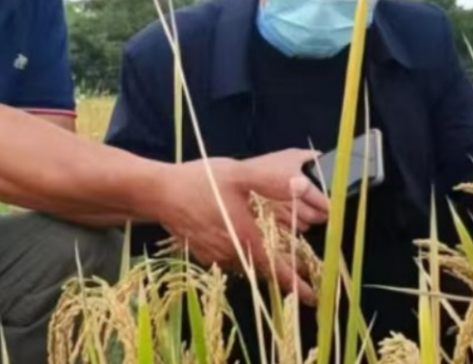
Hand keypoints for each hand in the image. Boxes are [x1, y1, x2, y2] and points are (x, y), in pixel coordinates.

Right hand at [158, 150, 326, 304]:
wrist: (158, 193)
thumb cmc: (199, 182)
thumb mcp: (238, 174)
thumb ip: (271, 181)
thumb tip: (303, 185)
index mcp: (245, 240)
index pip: (277, 270)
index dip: (297, 285)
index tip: (314, 297)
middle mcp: (231, 255)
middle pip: (264, 268)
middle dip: (285, 270)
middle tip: (304, 270)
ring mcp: (215, 257)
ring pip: (247, 262)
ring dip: (262, 258)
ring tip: (276, 249)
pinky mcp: (203, 254)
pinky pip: (230, 258)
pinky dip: (242, 252)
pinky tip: (242, 236)